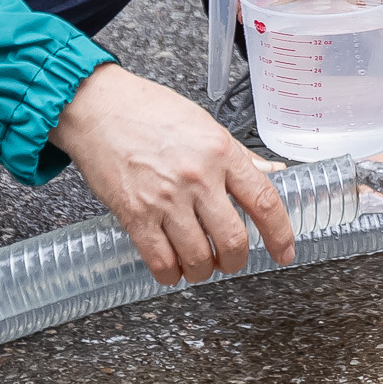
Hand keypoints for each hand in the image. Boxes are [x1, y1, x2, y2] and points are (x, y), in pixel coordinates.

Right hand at [49, 63, 297, 285]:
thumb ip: (238, 156)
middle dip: (237, 260)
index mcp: (221, 152)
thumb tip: (271, 172)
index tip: (284, 251)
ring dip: (204, 271)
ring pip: (198, 258)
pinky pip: (160, 262)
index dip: (280, 234)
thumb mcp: (205, 124)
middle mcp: (198, 178)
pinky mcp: (134, 215)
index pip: (264, 201)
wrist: (98, 107)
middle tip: (232, 260)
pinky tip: (172, 268)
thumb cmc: (148, 111)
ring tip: (201, 265)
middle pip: (233, 239)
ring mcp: (165, 199)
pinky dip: (171, 275)